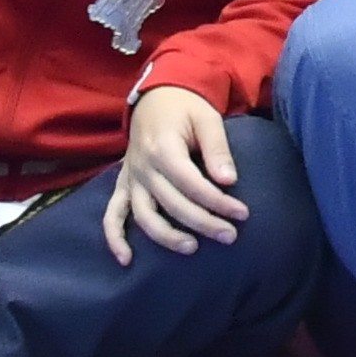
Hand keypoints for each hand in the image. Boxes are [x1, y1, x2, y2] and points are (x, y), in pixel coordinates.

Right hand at [105, 85, 246, 264]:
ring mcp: (131, 178)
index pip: (191, 183)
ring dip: (166, 236)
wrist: (155, 96)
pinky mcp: (124, 185)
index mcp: (164, 148)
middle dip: (202, 223)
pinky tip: (126, 260)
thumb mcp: (206, 117)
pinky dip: (114, 238)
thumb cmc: (186, 107)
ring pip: (144, 215)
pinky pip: (112, 214)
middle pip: (171, 203)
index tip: (242, 214)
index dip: (217, 201)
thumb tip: (229, 181)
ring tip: (192, 249)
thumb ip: (217, 149)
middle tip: (230, 236)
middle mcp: (143, 167)